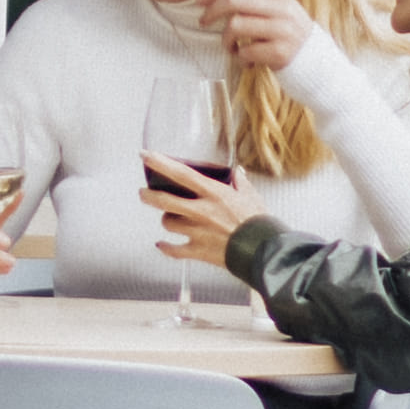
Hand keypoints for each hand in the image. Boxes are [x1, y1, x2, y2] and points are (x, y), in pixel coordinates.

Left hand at [139, 151, 256, 271]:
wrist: (265, 251)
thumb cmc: (260, 223)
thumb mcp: (251, 196)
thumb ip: (240, 182)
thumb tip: (237, 172)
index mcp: (214, 194)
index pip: (181, 174)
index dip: (160, 164)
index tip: (145, 156)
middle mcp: (201, 211)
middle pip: (164, 200)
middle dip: (149, 195)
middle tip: (144, 192)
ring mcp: (197, 232)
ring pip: (168, 223)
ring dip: (167, 220)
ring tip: (170, 218)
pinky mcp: (198, 251)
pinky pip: (174, 250)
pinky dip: (166, 248)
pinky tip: (161, 245)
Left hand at [195, 0, 320, 87]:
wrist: (323, 71)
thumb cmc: (291, 43)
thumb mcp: (280, 16)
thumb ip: (257, 4)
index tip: (200, 1)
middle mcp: (284, 11)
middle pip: (235, 0)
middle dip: (212, 10)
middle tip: (203, 22)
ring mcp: (284, 31)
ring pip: (235, 25)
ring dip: (226, 40)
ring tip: (233, 49)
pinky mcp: (282, 53)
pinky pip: (246, 51)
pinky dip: (241, 58)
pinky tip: (249, 62)